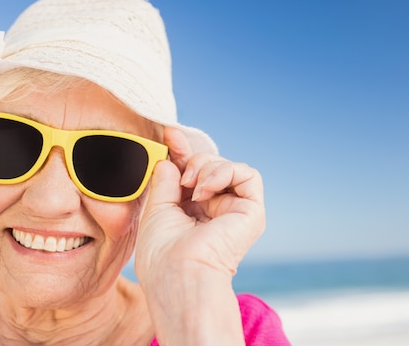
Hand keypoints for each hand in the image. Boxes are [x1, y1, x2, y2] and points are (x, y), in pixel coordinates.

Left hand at [135, 127, 265, 282]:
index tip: (170, 134)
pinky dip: (225, 172)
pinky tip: (205, 190)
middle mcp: (216, 212)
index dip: (183, 152)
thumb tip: (170, 160)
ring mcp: (234, 211)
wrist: (178, 273)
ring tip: (191, 187)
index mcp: (193, 214)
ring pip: (228, 167)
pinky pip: (248, 174)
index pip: (193, 174)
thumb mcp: (156, 209)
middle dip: (193, 158)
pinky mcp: (252, 212)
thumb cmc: (161, 253)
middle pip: (210, 166)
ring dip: (206, 167)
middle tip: (180, 171)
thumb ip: (164, 181)